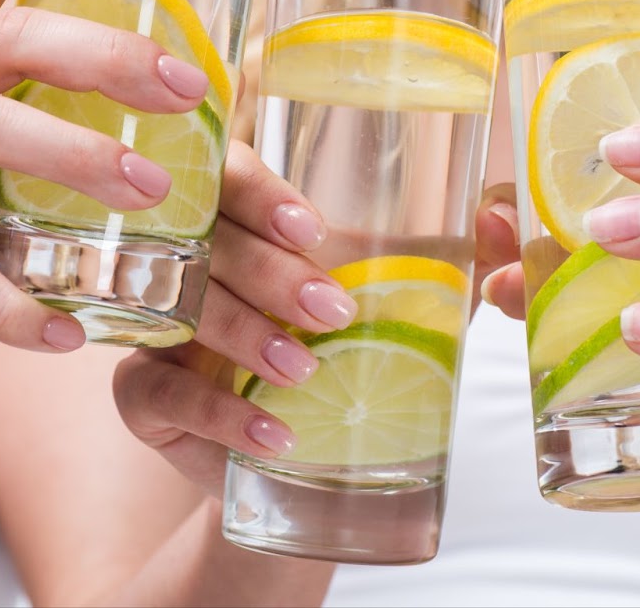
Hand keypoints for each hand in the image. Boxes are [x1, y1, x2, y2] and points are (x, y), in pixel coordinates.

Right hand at [114, 173, 522, 493]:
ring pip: (182, 308)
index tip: (314, 230)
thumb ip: (451, 261)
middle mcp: (186, 255)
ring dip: (246, 336)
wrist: (302, 463)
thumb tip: (500, 219)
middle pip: (205, 239)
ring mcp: (154, 321)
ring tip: (304, 371)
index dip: (262, 194)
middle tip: (331, 310)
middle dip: (268, 272)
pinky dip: (220, 411)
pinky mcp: (140, 392)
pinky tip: (272, 432)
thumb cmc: (348, 356)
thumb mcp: (403, 305)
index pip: (230, 176)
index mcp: (238, 216)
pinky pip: (160, 390)